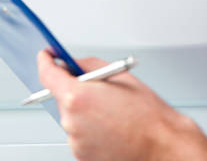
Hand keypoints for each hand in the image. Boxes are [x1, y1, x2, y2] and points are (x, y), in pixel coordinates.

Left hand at [37, 51, 206, 160]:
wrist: (160, 145)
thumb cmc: (146, 113)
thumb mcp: (120, 75)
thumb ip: (89, 66)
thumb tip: (71, 64)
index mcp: (77, 97)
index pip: (47, 74)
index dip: (46, 61)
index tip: (47, 56)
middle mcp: (70, 121)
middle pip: (62, 97)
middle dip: (77, 90)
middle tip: (100, 89)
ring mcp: (74, 141)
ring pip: (72, 116)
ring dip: (86, 111)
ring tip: (114, 113)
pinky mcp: (81, 155)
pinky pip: (80, 133)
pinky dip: (92, 128)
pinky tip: (113, 126)